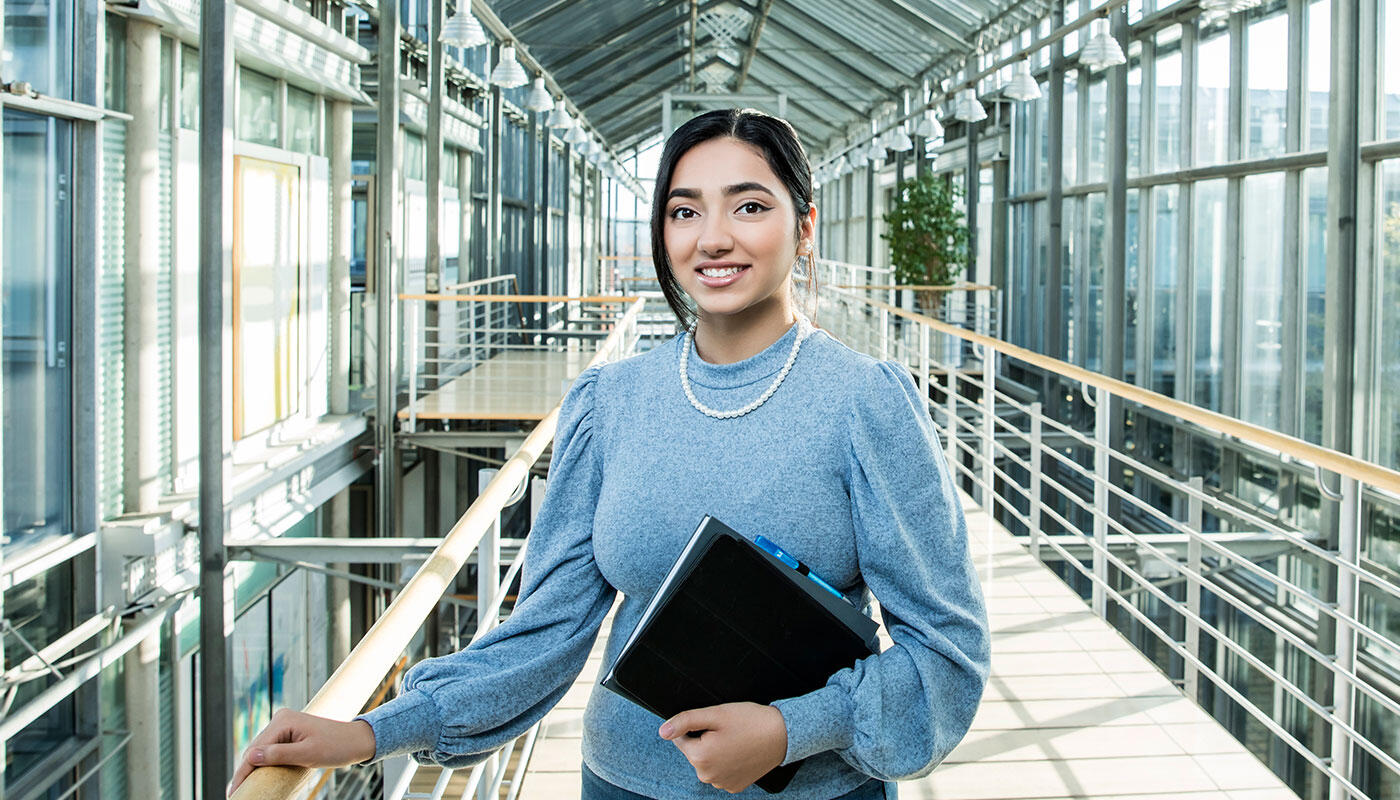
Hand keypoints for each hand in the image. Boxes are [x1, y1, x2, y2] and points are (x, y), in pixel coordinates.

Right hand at [227, 709, 376, 796]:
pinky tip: (256, 776)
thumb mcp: (307, 754)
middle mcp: (281, 719)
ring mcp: (284, 725)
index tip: (233, 793)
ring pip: (261, 750)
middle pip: (254, 749)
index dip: (242, 773)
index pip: (255, 750)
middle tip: (234, 794)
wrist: (355, 740)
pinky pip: (271, 749)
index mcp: (283, 720)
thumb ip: (278, 755)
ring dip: (252, 768)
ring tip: (241, 788)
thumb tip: (250, 756)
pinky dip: (263, 763)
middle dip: (244, 772)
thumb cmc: (336, 746)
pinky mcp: (289, 732)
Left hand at [659, 702, 787, 793]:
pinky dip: (727, 762)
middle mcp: (708, 776)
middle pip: (695, 751)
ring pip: (708, 761)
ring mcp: (721, 784)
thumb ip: (685, 721)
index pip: (681, 738)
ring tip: (736, 740)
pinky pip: (721, 771)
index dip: (697, 726)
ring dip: (716, 751)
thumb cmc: (750, 721)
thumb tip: (663, 731)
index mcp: (699, 757)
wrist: (782, 735)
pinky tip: (741, 751)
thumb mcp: (715, 714)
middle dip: (705, 739)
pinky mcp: (734, 787)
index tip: (715, 724)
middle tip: (728, 730)